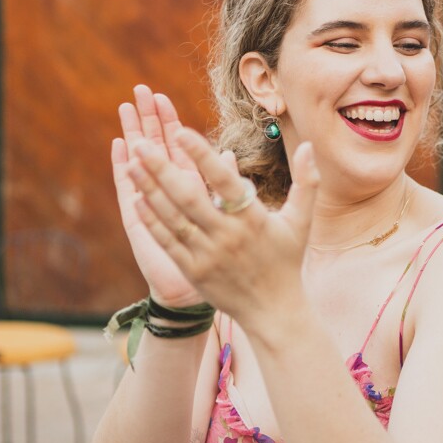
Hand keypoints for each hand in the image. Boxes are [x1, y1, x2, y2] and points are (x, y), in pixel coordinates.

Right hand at [110, 84, 216, 307]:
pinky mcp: (138, 222)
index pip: (176, 146)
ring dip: (132, 137)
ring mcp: (150, 206)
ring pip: (139, 164)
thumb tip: (230, 157)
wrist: (192, 294)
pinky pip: (128, 192)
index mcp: (189, 187)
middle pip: (155, 148)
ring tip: (124, 110)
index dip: (169, 121)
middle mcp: (167, 193)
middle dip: (148, 120)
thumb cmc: (216, 258)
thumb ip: (229, 186)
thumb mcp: (231, 218)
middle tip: (139, 90)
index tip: (162, 96)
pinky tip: (117, 148)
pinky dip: (122, 170)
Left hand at [127, 127, 319, 335]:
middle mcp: (228, 235)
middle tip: (141, 142)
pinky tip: (136, 199)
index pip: (224, 181)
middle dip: (161, 169)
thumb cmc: (286, 261)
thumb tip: (310, 147)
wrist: (273, 311)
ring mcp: (208, 254)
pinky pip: (168, 241)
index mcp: (253, 219)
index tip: (180, 131)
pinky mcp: (194, 270)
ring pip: (173, 217)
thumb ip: (306, 182)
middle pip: (189, 197)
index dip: (201, 156)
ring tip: (131, 163)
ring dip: (149, 190)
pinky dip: (152, 220)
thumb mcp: (301, 222)